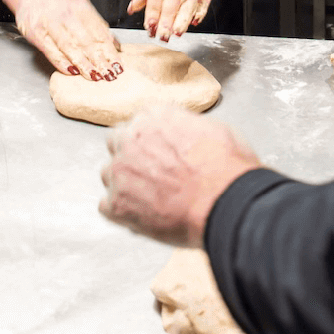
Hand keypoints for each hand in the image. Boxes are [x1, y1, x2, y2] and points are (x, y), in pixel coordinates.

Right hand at [7, 0, 122, 81]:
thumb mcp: (79, 3)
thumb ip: (96, 23)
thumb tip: (114, 43)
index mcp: (80, 7)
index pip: (99, 31)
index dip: (109, 50)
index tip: (118, 65)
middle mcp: (66, 14)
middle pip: (86, 40)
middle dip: (100, 60)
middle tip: (110, 75)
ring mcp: (50, 23)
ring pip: (70, 46)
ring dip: (84, 63)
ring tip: (95, 76)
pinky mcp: (35, 32)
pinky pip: (50, 50)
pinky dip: (61, 62)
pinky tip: (72, 71)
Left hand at [99, 107, 260, 245]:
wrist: (225, 204)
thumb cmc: (227, 169)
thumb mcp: (215, 129)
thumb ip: (186, 126)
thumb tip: (185, 133)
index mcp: (154, 116)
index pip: (140, 119)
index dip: (150, 137)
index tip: (158, 148)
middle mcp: (130, 139)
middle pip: (117, 141)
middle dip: (130, 154)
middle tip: (152, 172)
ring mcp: (120, 172)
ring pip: (109, 174)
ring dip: (125, 183)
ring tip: (150, 199)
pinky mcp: (116, 205)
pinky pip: (107, 206)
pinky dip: (122, 212)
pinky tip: (143, 217)